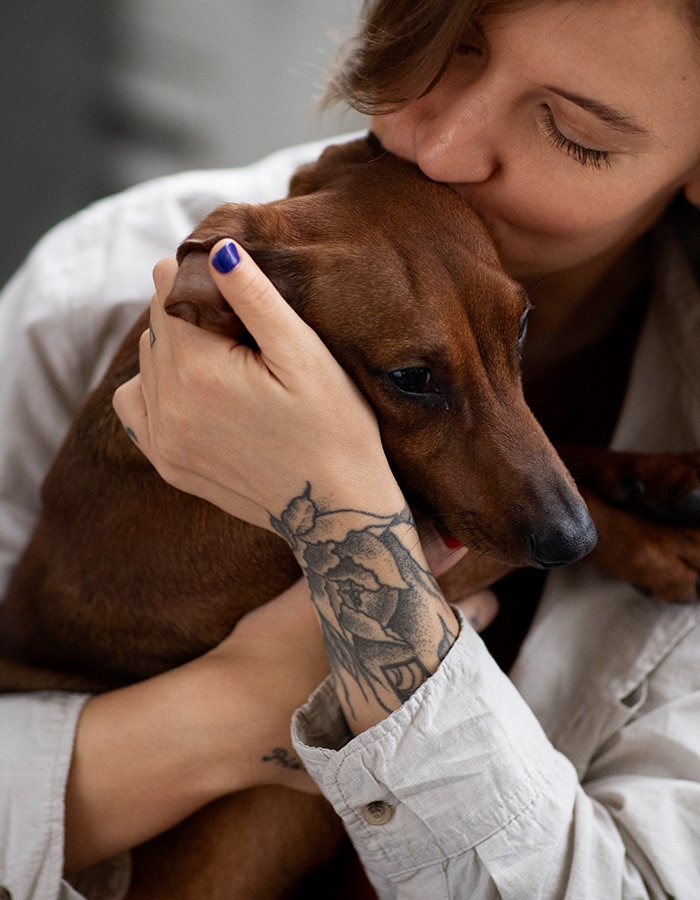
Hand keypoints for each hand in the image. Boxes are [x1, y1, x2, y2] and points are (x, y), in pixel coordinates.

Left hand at [113, 242, 402, 529]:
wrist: (336, 511)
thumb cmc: (335, 427)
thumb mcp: (305, 355)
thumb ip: (256, 299)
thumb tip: (217, 249)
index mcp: (200, 370)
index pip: (169, 290)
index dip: (201, 278)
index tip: (231, 286)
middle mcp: (168, 405)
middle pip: (156, 325)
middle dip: (190, 315)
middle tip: (238, 327)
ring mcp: (163, 440)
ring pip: (146, 362)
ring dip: (176, 350)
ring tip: (226, 361)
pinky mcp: (167, 464)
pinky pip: (135, 406)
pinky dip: (156, 389)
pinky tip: (194, 392)